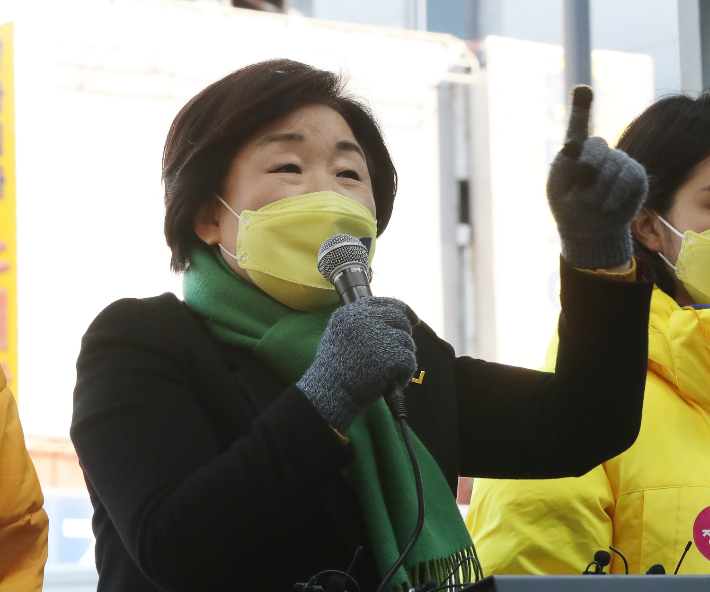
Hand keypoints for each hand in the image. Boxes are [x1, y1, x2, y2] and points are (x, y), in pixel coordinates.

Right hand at [297, 297, 416, 431]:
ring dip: (404, 358)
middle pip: (400, 319)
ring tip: (391, 372)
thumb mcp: (340, 334)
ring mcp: (377, 337)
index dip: (404, 311)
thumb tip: (394, 321)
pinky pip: (409, 361)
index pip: (387, 302)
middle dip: (404, 336)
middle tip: (400, 352)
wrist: (330, 393)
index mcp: (351, 313)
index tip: (413, 320)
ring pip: (407, 341)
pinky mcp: (388, 357)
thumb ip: (362, 323)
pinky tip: (394, 381)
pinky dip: (405, 373)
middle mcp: (363, 320)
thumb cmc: (335, 369)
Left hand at [546, 86, 648, 269]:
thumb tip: (572, 145)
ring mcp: (619, 161)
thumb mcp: (558, 189)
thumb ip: (564, 166)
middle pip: (596, 146)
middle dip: (588, 165)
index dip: (581, 109)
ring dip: (600, 188)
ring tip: (593, 204)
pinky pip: (629, 177)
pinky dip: (616, 194)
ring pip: (613, 164)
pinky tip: (607, 205)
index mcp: (575, 153)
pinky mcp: (636, 174)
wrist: (590, 230)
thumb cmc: (569, 208)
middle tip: (582, 182)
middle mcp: (597, 152)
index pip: (578, 127)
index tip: (582, 89)